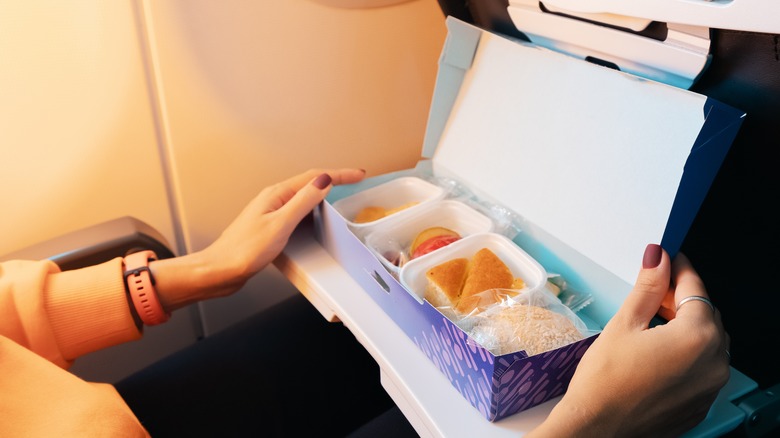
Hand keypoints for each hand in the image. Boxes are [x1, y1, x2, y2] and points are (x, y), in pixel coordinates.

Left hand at [153, 168, 365, 310]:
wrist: (220, 270)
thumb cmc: (244, 250)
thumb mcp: (281, 224)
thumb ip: (303, 201)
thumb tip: (324, 180)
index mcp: (277, 194)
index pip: (315, 177)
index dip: (340, 174)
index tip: (359, 175)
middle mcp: (274, 199)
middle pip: (310, 183)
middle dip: (335, 180)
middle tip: (355, 182)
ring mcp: (271, 212)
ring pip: (304, 198)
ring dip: (324, 195)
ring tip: (342, 197)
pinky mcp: (270, 226)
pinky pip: (298, 212)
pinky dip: (313, 211)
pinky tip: (318, 220)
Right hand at [529, 244, 730, 436]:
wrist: (596, 429)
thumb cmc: (604, 381)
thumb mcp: (624, 324)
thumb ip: (648, 288)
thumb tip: (658, 258)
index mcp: (697, 338)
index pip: (696, 290)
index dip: (681, 270)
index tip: (669, 258)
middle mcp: (714, 363)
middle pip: (706, 316)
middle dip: (682, 299)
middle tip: (653, 293)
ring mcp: (710, 387)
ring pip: (707, 342)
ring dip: (686, 327)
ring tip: (651, 325)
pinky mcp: (700, 404)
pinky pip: (702, 369)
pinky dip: (686, 354)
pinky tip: (656, 354)